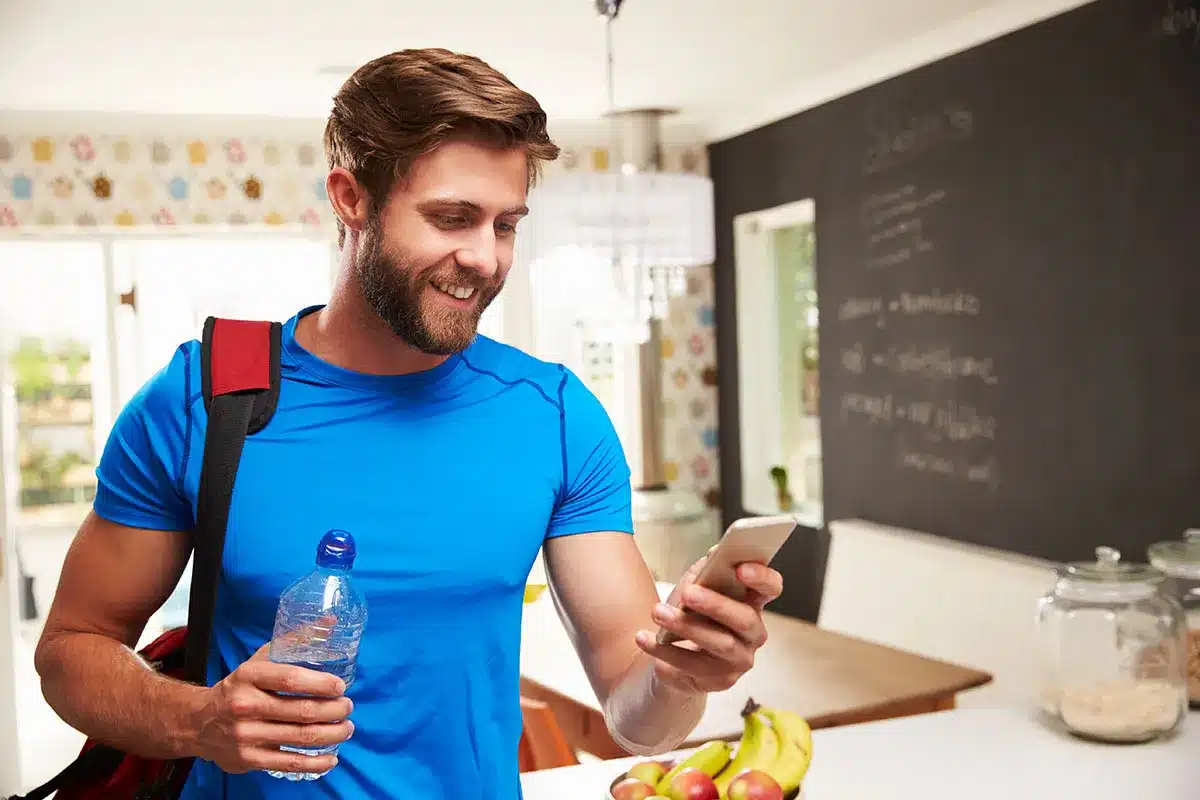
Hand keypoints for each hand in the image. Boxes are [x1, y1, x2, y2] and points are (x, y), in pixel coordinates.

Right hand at [193, 643, 353, 774]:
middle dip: (334, 710)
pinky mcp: (249, 759)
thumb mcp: (260, 660)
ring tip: (347, 728)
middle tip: (348, 707)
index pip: (291, 679)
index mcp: (249, 676)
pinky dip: (316, 762)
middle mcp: (246, 705)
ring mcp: (247, 735)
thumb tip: (330, 622)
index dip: (321, 684)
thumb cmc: (240, 687)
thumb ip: (294, 641)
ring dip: (332, 734)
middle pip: (302, 710)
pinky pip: (289, 762)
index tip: (340, 687)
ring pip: (301, 737)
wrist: (198, 722)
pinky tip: (331, 758)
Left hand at [634, 551, 782, 695]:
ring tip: (658, 612)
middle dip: (716, 604)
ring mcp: (739, 660)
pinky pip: (692, 666)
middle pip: (746, 619)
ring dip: (686, 626)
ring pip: (720, 643)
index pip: (771, 588)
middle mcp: (754, 633)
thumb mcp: (697, 585)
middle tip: (688, 593)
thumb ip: (708, 569)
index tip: (740, 569)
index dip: (762, 578)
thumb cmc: (691, 613)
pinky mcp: (720, 681)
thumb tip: (717, 553)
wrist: (673, 653)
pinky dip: (665, 650)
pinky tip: (644, 638)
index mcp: (753, 602)